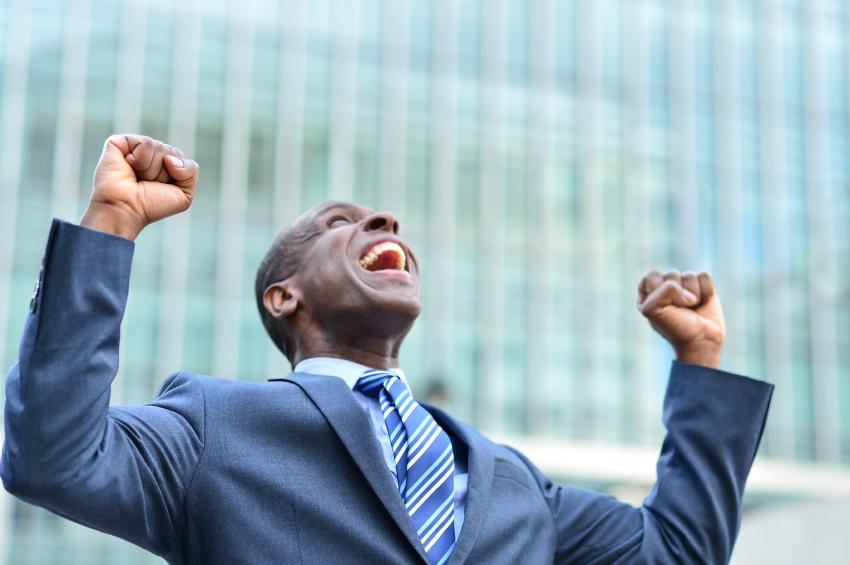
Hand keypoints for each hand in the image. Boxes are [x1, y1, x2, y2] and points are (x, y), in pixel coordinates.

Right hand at [80, 134, 198, 239]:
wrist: (126, 210)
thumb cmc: (151, 205)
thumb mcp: (184, 194)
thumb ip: (191, 171)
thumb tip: (170, 157)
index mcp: (162, 164)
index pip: (179, 156)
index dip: (176, 174)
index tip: (159, 187)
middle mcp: (148, 154)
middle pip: (171, 151)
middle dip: (163, 172)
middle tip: (146, 183)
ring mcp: (132, 147)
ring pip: (159, 147)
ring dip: (151, 169)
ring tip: (136, 178)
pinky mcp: (118, 142)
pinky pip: (144, 143)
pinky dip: (141, 159)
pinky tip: (129, 167)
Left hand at [637, 270, 725, 367]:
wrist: (701, 342)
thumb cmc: (675, 328)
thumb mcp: (654, 310)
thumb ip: (662, 290)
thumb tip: (686, 288)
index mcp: (648, 292)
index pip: (652, 275)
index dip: (659, 291)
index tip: (663, 308)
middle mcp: (666, 287)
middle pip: (672, 273)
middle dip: (678, 294)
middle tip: (680, 310)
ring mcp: (686, 286)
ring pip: (689, 275)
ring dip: (693, 294)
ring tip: (692, 308)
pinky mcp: (703, 286)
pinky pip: (704, 276)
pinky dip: (706, 291)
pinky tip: (702, 303)